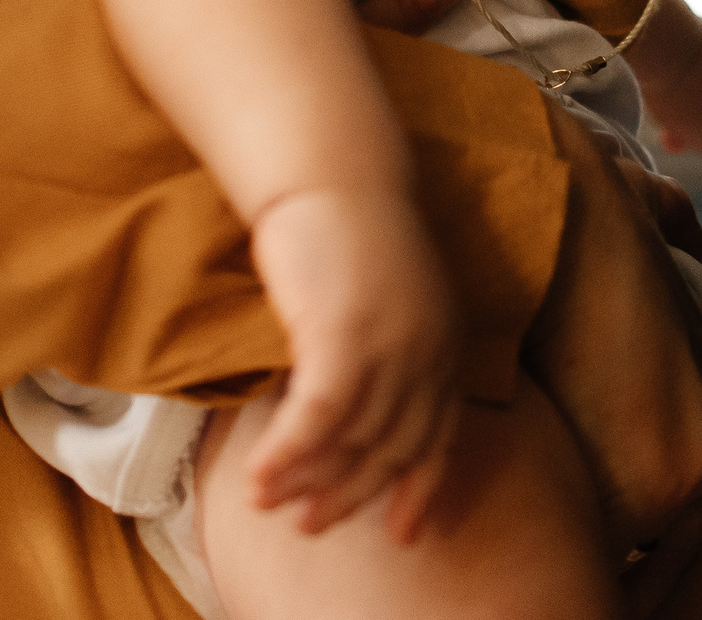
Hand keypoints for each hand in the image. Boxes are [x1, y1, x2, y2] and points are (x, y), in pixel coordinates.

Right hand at [242, 184, 462, 538]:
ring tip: (268, 502)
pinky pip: (317, 421)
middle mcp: (427, 352)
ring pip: (351, 441)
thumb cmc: (347, 226)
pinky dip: (287, 455)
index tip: (403, 531)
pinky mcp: (345, 339)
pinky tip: (257, 476)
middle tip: (311, 523)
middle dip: (350, 494)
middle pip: (392, 448)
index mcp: (444, 342)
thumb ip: (389, 345)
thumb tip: (356, 405)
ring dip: (306, 480)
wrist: (330, 171)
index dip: (421, 489)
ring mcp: (391, 347)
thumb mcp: (390, 294)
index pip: (439, 436)